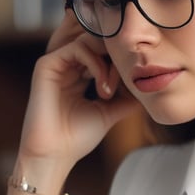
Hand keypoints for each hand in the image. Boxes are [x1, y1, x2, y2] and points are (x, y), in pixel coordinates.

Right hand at [17, 11, 139, 173]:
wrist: (55, 154)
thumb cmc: (78, 137)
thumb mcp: (110, 112)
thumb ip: (126, 96)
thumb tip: (147, 85)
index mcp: (79, 74)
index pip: (105, 52)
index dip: (122, 62)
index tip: (132, 84)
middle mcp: (67, 65)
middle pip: (99, 41)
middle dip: (117, 58)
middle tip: (124, 81)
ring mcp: (56, 63)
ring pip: (90, 40)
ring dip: (108, 62)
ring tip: (110, 89)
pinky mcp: (47, 64)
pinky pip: (78, 47)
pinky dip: (96, 63)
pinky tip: (102, 86)